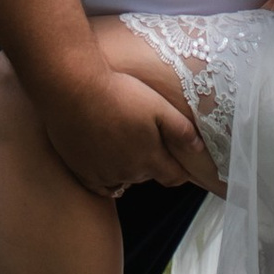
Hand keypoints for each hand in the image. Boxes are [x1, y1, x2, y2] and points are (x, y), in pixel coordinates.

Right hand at [40, 64, 216, 196]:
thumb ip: (180, 129)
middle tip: (149, 142)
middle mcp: (127, 172)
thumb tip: (199, 148)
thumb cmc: (118, 92)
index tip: (183, 167)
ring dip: (129, 168)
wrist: (74, 89)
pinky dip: (107, 178)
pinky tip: (107, 163)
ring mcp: (102, 174)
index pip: (173, 176)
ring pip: (124, 179)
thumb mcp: (157, 105)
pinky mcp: (81, 170)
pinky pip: (100, 185)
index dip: (180, 172)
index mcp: (149, 157)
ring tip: (127, 147)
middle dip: (153, 163)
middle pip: (147, 175)